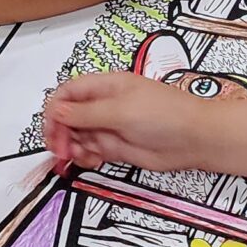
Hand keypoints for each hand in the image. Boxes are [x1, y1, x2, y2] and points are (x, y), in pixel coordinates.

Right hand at [44, 71, 214, 173]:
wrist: (194, 139)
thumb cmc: (165, 115)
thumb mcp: (121, 110)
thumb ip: (86, 113)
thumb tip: (56, 110)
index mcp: (105, 86)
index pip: (67, 93)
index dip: (55, 111)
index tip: (52, 130)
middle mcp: (104, 105)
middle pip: (67, 116)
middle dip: (60, 133)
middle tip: (62, 150)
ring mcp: (109, 126)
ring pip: (76, 136)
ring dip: (72, 147)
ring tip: (82, 156)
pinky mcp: (115, 146)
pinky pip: (89, 151)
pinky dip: (85, 157)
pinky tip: (92, 160)